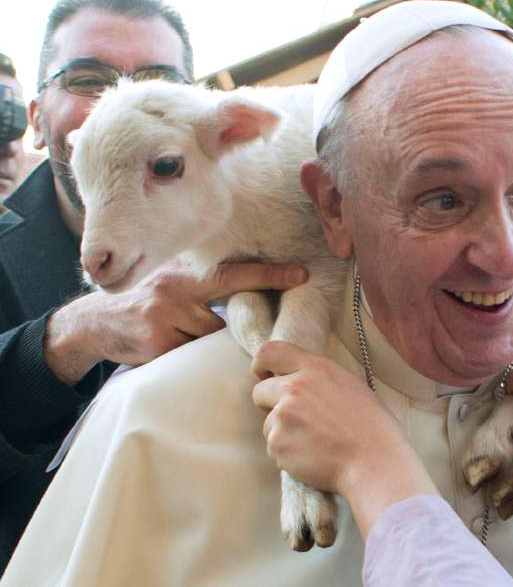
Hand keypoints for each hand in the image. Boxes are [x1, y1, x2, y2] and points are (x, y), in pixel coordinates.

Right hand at [45, 260, 307, 384]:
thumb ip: (204, 287)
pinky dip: (189, 355)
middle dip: (247, 320)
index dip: (270, 273)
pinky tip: (168, 346)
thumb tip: (250, 293)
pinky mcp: (157, 345)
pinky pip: (191, 355)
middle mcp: (176, 291)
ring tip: (180, 334)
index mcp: (185, 275)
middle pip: (227, 313)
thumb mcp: (172, 284)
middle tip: (268, 324)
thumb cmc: (145, 304)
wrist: (94, 325)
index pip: (234, 273)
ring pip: (211, 338)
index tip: (302, 273)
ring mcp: (165, 318)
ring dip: (206, 342)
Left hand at [252, 341, 437, 536]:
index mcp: (315, 368)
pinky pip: (274, 447)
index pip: (270, 352)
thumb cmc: (370, 426)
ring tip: (315, 442)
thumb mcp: (348, 385)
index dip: (261, 364)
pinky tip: (313, 456)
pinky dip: (287, 454)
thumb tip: (296, 380)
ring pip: (268, 423)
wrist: (373, 461)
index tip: (263, 375)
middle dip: (270, 405)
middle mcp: (294, 388)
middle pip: (260, 391)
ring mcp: (283, 416)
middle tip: (295, 419)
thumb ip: (317, 379)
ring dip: (283, 432)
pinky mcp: (278, 444)